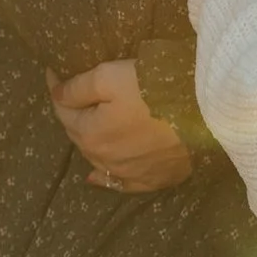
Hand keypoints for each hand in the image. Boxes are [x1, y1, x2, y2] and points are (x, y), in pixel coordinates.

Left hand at [48, 59, 193, 195]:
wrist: (203, 114)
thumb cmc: (153, 89)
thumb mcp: (109, 76)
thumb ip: (78, 88)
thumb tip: (56, 95)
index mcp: (91, 134)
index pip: (64, 110)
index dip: (57, 90)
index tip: (53, 73)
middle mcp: (104, 159)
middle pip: (80, 135)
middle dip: (73, 115)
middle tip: (73, 95)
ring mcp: (129, 173)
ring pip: (97, 158)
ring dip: (89, 141)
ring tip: (86, 126)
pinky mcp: (153, 179)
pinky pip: (121, 183)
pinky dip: (107, 177)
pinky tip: (96, 177)